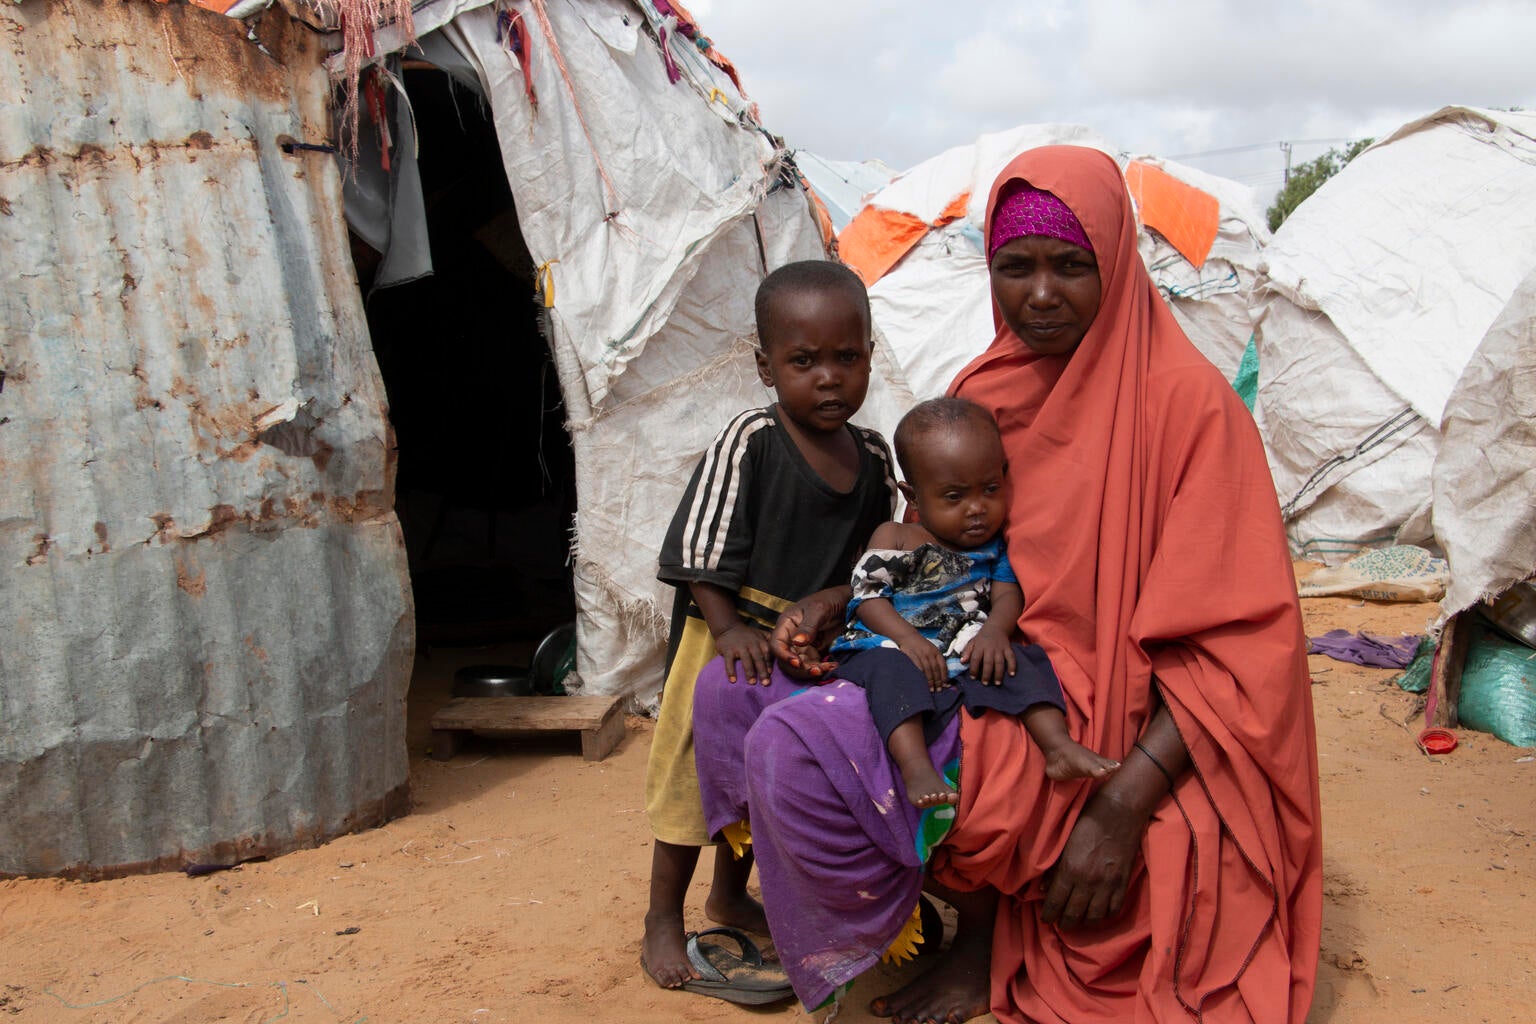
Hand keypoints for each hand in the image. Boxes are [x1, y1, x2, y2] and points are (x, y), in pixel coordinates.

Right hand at [713, 623, 772, 685]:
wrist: (728, 627)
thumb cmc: (748, 635)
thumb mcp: (760, 633)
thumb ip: (771, 641)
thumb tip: (783, 650)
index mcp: (760, 641)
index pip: (767, 653)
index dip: (769, 663)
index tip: (770, 673)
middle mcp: (751, 644)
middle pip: (758, 658)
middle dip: (762, 671)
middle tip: (765, 683)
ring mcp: (739, 647)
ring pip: (745, 660)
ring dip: (749, 672)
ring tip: (752, 682)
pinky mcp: (728, 650)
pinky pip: (729, 662)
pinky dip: (731, 671)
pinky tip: (733, 680)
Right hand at [770, 590, 846, 679]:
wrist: (846, 603)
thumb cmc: (828, 601)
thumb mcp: (818, 610)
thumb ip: (808, 627)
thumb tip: (797, 642)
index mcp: (786, 624)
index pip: (776, 644)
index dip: (784, 656)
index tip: (798, 663)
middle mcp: (790, 637)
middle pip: (785, 659)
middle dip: (800, 668)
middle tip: (817, 670)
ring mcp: (801, 645)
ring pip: (799, 665)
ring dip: (810, 671)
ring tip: (827, 668)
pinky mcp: (813, 651)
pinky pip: (812, 665)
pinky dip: (821, 668)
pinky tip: (832, 665)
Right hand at [897, 638, 949, 689]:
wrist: (908, 636)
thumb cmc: (921, 645)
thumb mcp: (931, 649)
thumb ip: (936, 659)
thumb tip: (941, 674)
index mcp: (936, 652)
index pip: (943, 665)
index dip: (944, 676)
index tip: (945, 684)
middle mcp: (930, 653)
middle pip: (936, 669)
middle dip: (938, 681)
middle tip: (938, 690)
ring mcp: (921, 654)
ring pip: (928, 670)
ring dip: (930, 681)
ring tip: (931, 689)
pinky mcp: (913, 656)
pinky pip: (918, 668)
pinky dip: (921, 675)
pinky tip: (922, 682)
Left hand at [960, 627, 1015, 684]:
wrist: (996, 627)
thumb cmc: (982, 638)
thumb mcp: (972, 642)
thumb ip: (967, 652)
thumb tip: (962, 662)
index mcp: (979, 646)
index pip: (975, 659)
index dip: (973, 669)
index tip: (973, 678)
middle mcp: (990, 648)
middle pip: (988, 662)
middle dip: (986, 674)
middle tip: (985, 683)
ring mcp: (1000, 649)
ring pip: (999, 662)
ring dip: (998, 673)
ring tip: (997, 683)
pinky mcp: (1008, 648)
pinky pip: (1011, 657)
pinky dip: (1012, 666)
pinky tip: (1012, 674)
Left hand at [1039, 788, 1151, 927]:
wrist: (1121, 810)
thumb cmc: (1088, 820)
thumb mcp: (1065, 840)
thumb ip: (1055, 866)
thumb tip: (1043, 888)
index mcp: (1070, 869)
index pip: (1056, 902)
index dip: (1049, 914)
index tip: (1046, 920)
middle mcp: (1088, 881)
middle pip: (1074, 914)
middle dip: (1065, 922)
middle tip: (1060, 924)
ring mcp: (1108, 884)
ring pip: (1094, 917)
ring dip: (1084, 922)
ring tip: (1078, 921)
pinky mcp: (1123, 883)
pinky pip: (1114, 910)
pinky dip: (1105, 916)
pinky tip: (1098, 914)